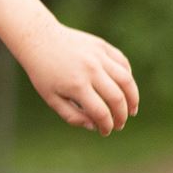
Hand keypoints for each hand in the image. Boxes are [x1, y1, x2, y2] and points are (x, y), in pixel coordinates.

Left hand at [19, 23, 138, 133]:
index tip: (106, 131)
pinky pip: (122, 63)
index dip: (107, 126)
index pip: (101, 112)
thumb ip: (71, 115)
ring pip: (126, 80)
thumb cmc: (43, 73)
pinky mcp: (102, 46)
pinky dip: (128, 77)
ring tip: (132, 110)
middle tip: (120, 125)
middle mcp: (91, 70)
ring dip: (133, 98)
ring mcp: (98, 56)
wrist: (40, 40)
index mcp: (76, 85)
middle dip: (122, 116)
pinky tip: (126, 89)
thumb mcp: (50, 98)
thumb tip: (94, 126)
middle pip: (117, 98)